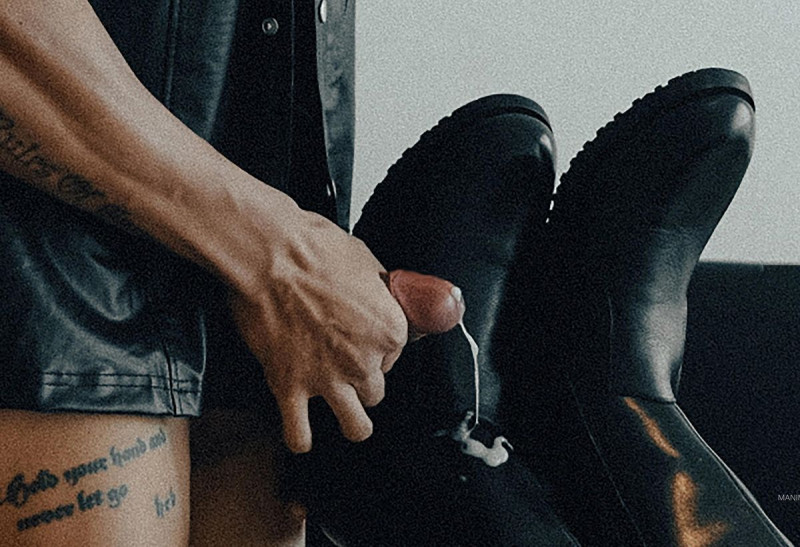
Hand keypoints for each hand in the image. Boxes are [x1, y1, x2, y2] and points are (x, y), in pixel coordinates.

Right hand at [228, 209, 407, 452]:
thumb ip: (385, 291)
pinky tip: (302, 434)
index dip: (378, 348)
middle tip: (346, 366)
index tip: (363, 339)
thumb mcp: (367, 260)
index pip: (396, 356)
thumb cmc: (314, 248)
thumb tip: (392, 295)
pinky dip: (300, 438)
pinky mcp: (289, 386)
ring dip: (352, 422)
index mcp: (390, 329)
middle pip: (376, 391)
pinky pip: (299, 433)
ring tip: (347, 416)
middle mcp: (364, 360)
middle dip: (363, 379)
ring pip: (356, 425)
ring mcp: (327, 378)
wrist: (268, 255)